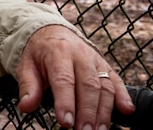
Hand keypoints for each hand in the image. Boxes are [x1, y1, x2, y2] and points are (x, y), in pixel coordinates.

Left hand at [16, 25, 134, 129]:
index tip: (66, 122)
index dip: (66, 102)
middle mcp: (80, 54)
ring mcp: (95, 60)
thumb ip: (28, 86)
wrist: (51, 32)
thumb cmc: (38, 53)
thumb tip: (26, 106)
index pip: (64, 79)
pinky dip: (123, 96)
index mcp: (57, 52)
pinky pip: (117, 80)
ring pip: (105, 86)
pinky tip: (127, 111)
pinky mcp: (105, 65)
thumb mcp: (25, 65)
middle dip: (87, 112)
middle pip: (88, 85)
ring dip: (104, 111)